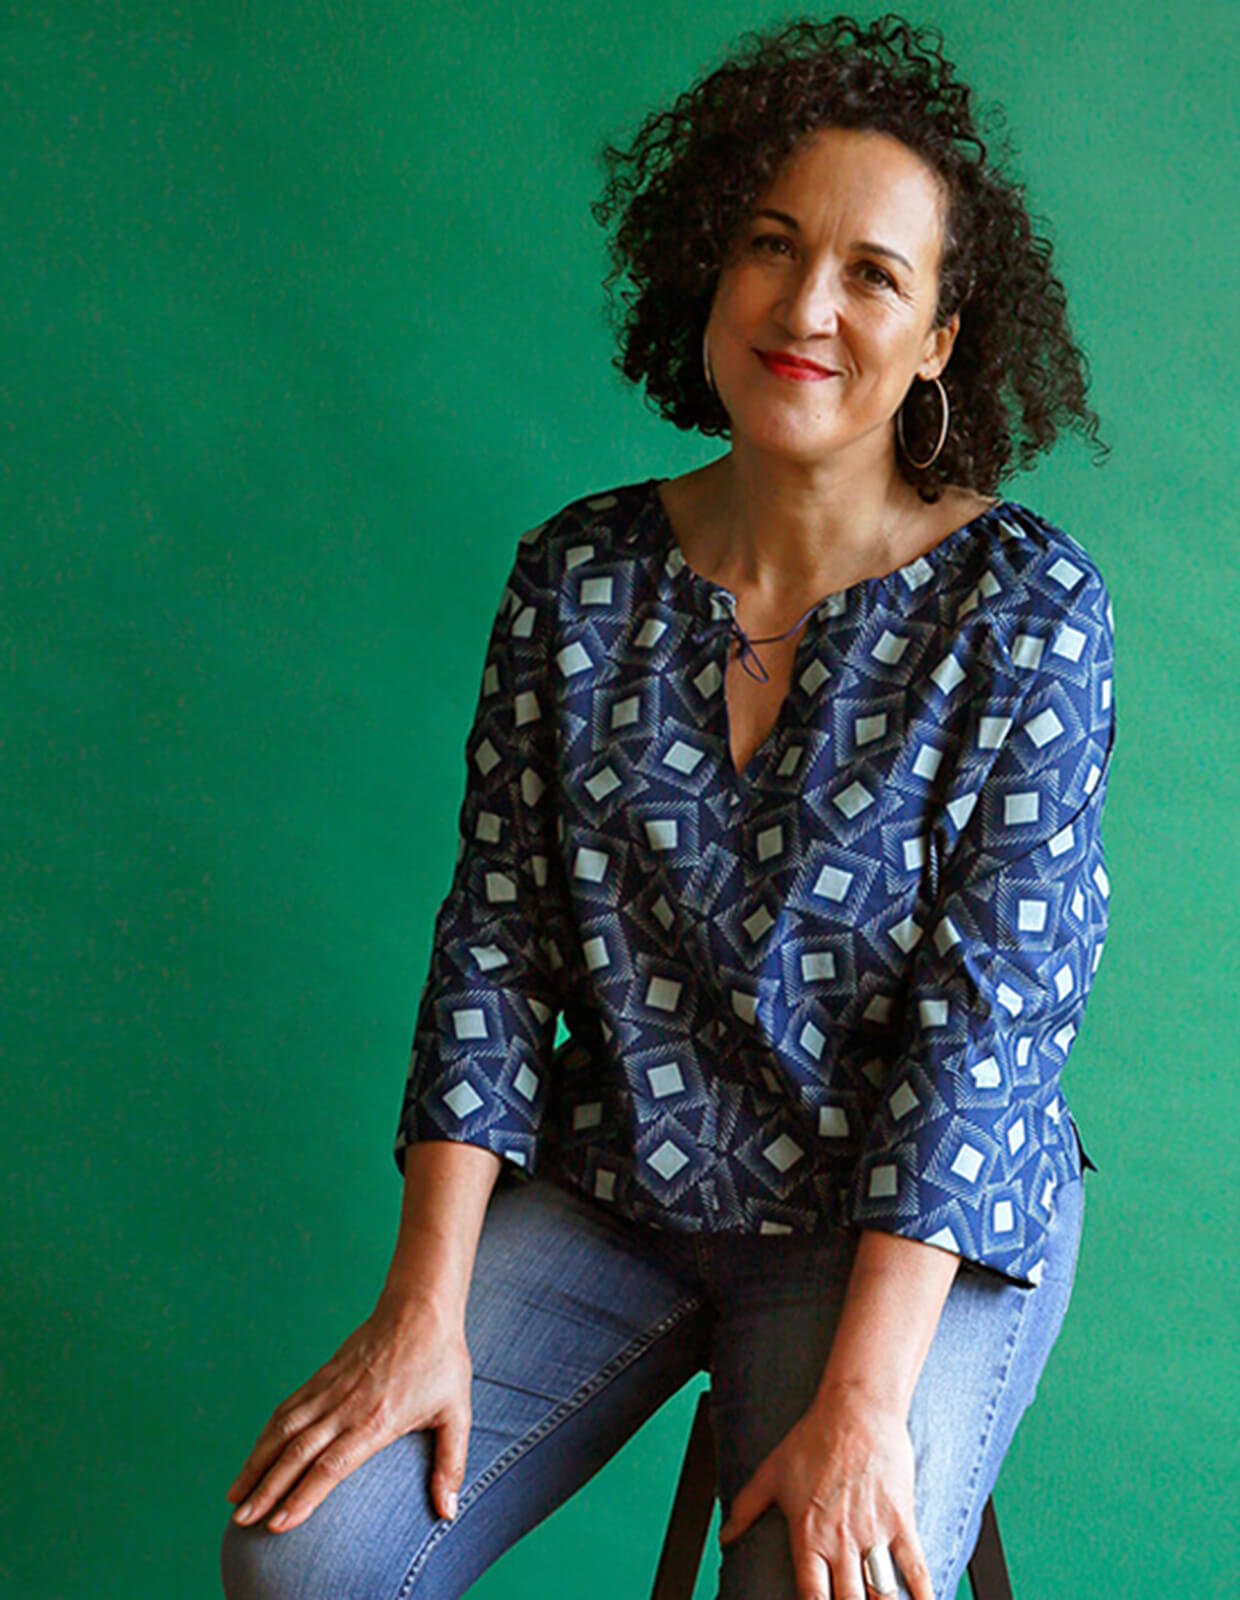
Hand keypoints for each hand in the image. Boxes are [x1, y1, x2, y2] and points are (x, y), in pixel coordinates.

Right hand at [225, 1290, 471, 1535]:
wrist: (420, 1306)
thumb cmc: (442, 1361)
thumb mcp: (456, 1414)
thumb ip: (450, 1465)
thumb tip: (448, 1514)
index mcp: (376, 1420)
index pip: (331, 1466)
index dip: (302, 1496)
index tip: (277, 1524)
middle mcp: (346, 1407)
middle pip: (296, 1453)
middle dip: (267, 1490)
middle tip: (242, 1523)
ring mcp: (330, 1389)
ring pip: (283, 1430)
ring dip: (256, 1464)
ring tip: (235, 1497)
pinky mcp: (323, 1375)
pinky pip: (287, 1408)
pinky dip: (266, 1434)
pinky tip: (254, 1455)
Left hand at [716, 1387, 933, 1599]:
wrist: (855, 1410)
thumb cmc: (812, 1439)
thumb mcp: (770, 1473)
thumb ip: (745, 1509)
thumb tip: (725, 1538)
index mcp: (808, 1535)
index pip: (811, 1597)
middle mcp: (840, 1541)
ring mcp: (873, 1533)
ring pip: (882, 1595)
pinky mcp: (901, 1521)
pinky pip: (915, 1569)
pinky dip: (923, 1595)